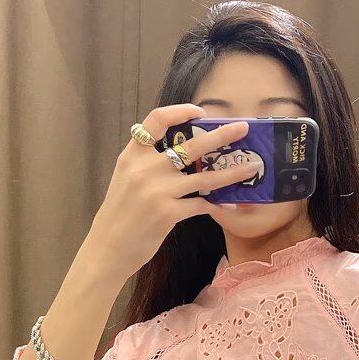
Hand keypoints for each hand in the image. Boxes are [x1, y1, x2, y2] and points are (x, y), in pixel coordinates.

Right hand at [81, 102, 260, 283]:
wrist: (107, 248)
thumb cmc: (120, 215)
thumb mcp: (126, 180)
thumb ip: (147, 164)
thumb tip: (181, 155)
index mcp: (133, 155)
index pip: (157, 120)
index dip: (181, 111)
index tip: (201, 112)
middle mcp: (145, 169)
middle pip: (190, 144)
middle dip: (221, 134)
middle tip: (243, 128)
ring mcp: (157, 191)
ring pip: (204, 176)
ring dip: (231, 172)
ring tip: (251, 167)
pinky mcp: (167, 213)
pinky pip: (200, 204)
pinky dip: (216, 205)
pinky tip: (229, 206)